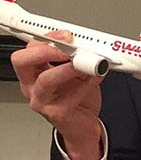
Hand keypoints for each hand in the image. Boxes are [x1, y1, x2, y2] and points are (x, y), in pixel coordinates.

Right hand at [11, 31, 103, 159]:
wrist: (84, 125)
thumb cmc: (77, 98)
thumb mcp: (75, 73)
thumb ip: (76, 59)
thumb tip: (87, 44)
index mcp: (33, 73)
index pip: (28, 50)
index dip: (45, 39)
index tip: (66, 35)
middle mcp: (32, 87)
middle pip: (23, 62)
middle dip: (46, 50)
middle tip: (68, 47)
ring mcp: (42, 101)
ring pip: (46, 80)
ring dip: (68, 68)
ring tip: (85, 63)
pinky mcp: (58, 113)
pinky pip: (72, 95)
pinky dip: (87, 83)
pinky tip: (97, 76)